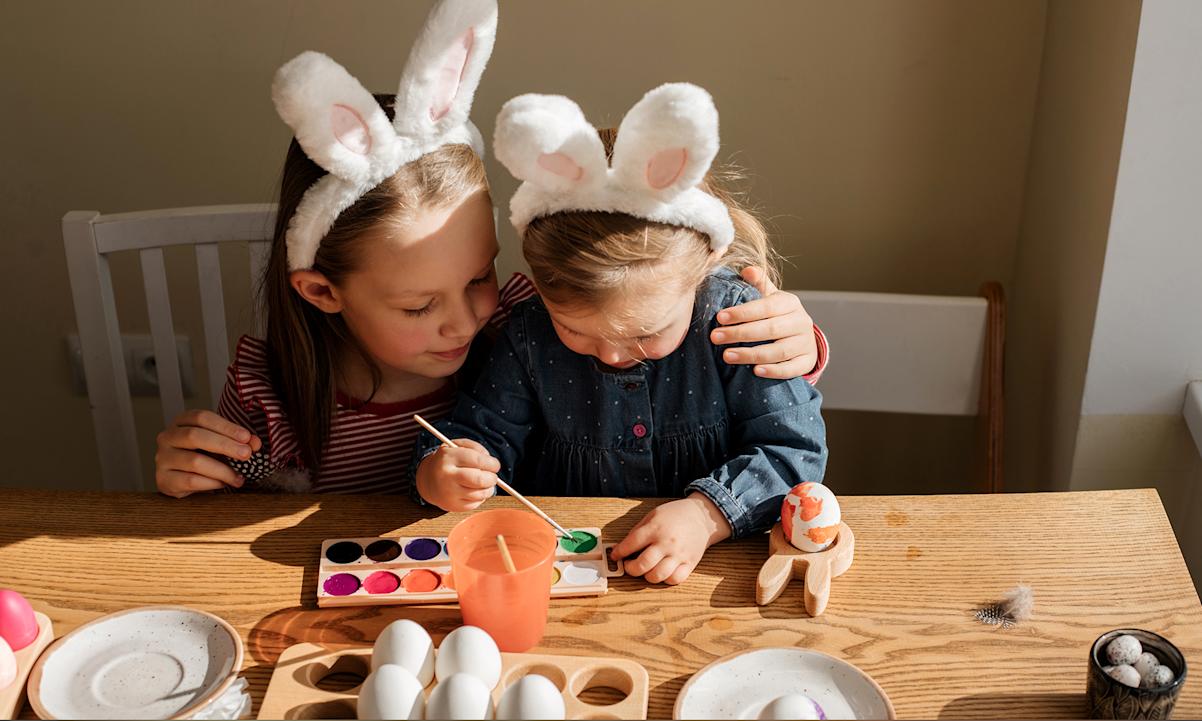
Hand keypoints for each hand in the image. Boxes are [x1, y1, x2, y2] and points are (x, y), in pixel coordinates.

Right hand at [154, 410, 260, 497]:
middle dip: (225, 445)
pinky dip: (212, 483)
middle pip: (195, 436)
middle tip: (246, 454)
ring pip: (194, 461)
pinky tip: (223, 484)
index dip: (226, 427)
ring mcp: (162, 458)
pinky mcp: (163, 479)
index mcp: (181, 421)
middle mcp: (167, 437)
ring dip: (222, 470)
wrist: (181, 478)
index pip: (202, 417)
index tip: (247, 437)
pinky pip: (190, 481)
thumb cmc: (203, 454)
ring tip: (239, 477)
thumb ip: (238, 441)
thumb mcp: (220, 443)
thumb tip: (255, 443)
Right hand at [415, 438, 499, 511]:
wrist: (429, 480)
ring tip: (484, 483)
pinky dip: (481, 497)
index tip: (495, 465)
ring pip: (480, 493)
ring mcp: (449, 493)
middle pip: (479, 480)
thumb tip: (490, 461)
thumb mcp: (457, 446)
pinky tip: (474, 490)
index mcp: (448, 457)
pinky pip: (476, 503)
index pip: (476, 460)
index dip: (491, 463)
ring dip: (488, 488)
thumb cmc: (449, 461)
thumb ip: (476, 448)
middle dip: (492, 478)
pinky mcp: (453, 506)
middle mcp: (447, 476)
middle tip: (492, 476)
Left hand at [609, 493, 731, 584]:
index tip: (615, 556)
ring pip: (658, 576)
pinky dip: (665, 580)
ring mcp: (679, 555)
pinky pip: (675, 579)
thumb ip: (638, 532)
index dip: (619, 552)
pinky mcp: (690, 564)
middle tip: (628, 565)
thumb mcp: (653, 515)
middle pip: (642, 565)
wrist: (702, 517)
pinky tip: (661, 572)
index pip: (631, 544)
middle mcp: (666, 543)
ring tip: (645, 569)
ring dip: (646, 576)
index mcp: (655, 528)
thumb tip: (622, 548)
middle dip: (630, 569)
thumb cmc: (675, 515)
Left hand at [710, 266, 817, 378]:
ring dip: (751, 354)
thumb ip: (758, 283)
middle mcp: (801, 322)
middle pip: (770, 329)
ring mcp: (806, 343)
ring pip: (779, 351)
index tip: (719, 317)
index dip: (742, 313)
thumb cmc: (776, 315)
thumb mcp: (769, 297)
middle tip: (715, 337)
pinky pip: (791, 369)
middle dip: (740, 334)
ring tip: (726, 356)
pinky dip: (774, 371)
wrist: (800, 336)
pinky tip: (755, 371)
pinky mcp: (807, 362)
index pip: (766, 307)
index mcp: (790, 303)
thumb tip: (746, 270)